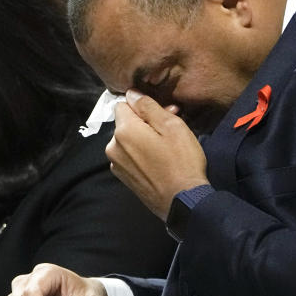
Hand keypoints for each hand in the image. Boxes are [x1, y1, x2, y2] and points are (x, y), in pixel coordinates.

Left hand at [106, 89, 208, 219]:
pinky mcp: (123, 178)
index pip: (123, 104)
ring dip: (143, 138)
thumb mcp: (171, 126)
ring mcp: (116, 164)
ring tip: (166, 147)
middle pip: (125, 123)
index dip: (143, 105)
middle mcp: (113, 147)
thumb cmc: (181, 161)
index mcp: (123, 131)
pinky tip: (159, 161)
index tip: (162, 113)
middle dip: (145, 122)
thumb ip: (148, 107)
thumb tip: (132, 93)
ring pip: (128, 140)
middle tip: (170, 129)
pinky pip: (130, 156)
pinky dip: (141, 154)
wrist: (182, 201)